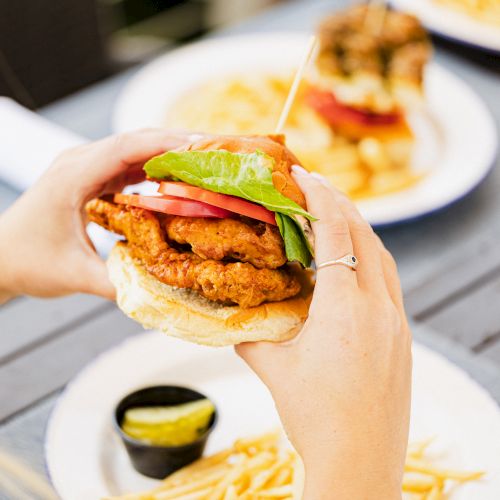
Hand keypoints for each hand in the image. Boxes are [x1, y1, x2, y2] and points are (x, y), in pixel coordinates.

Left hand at [0, 129, 192, 302]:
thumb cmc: (26, 261)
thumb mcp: (73, 275)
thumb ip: (116, 283)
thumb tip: (161, 289)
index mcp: (73, 176)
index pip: (126, 148)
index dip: (166, 144)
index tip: (203, 147)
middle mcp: (80, 163)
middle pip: (136, 141)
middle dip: (178, 143)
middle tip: (217, 153)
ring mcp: (86, 168)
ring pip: (135, 150)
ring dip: (169, 154)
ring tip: (206, 163)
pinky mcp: (92, 178)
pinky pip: (129, 166)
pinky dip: (156, 169)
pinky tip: (178, 180)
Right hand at [236, 167, 410, 499]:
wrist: (359, 462)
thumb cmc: (315, 418)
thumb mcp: (274, 369)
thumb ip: (251, 335)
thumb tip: (233, 319)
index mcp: (345, 308)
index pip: (336, 233)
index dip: (319, 198)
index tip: (305, 174)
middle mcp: (378, 308)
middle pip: (364, 236)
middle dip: (340, 205)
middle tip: (316, 188)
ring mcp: (396, 322)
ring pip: (382, 258)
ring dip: (358, 231)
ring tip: (333, 219)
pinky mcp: (403, 337)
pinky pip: (389, 283)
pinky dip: (370, 261)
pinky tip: (351, 267)